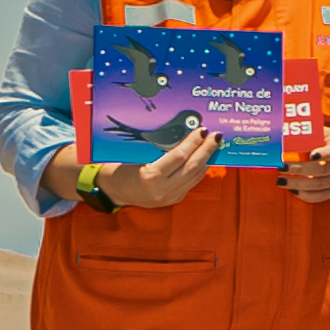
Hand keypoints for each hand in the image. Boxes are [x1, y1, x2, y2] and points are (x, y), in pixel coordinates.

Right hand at [104, 116, 219, 211]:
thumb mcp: (136, 155)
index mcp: (150, 177)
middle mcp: (162, 190)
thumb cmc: (121, 167)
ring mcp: (169, 197)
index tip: (202, 130)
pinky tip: (205, 158)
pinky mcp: (174, 200)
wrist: (114, 190)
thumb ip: (159, 147)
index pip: (179, 157)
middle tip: (216, 136)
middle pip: (192, 167)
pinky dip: (200, 169)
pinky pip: (191, 182)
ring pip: (195, 176)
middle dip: (206, 150)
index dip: (193, 142)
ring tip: (214, 145)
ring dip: (206, 159)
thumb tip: (184, 131)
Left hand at [279, 116, 329, 203]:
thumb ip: (314, 133)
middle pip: (321, 170)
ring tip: (281, 181)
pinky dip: (304, 195)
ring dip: (297, 184)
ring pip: (317, 185)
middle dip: (299, 169)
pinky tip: (292, 190)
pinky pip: (319, 197)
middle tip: (282, 167)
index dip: (324, 154)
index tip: (311, 155)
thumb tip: (290, 129)